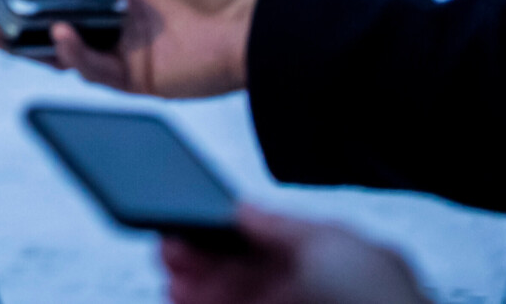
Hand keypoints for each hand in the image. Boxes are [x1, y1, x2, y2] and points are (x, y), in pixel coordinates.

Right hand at [0, 0, 269, 97]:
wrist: (271, 19)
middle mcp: (118, 12)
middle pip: (49, 15)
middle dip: (9, 13)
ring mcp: (126, 46)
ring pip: (59, 47)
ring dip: (22, 39)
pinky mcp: (138, 75)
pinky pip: (93, 69)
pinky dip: (70, 54)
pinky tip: (56, 34)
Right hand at [161, 205, 431, 303]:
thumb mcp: (334, 245)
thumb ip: (283, 225)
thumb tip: (243, 210)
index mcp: (335, 260)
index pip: (270, 239)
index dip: (228, 231)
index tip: (192, 225)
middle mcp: (315, 291)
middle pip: (246, 271)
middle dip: (205, 258)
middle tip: (170, 252)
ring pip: (235, 299)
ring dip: (198, 287)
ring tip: (171, 279)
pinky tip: (184, 299)